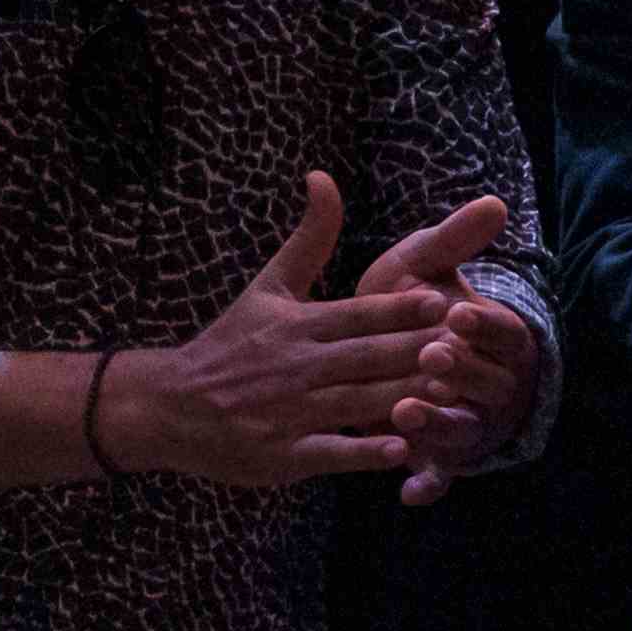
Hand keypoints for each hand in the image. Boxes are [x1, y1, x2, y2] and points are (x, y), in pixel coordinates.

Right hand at [97, 174, 500, 491]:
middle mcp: (296, 367)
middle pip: (364, 358)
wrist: (172, 405)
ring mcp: (290, 412)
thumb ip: (308, 238)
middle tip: (460, 348)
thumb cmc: (229, 345)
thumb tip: (323, 176)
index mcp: (297, 326)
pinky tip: (399, 450)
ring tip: (445, 393)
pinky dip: (363, 452)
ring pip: (354, 403)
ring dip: (400, 398)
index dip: (398, 309)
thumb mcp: (267, 286)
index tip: (440, 302)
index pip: (356, 314)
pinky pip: (330, 452)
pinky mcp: (284, 454)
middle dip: (412, 352)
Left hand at [348, 193, 544, 506]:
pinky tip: (407, 492)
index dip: (481, 325)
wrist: (383, 349)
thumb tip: (495, 201)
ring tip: (405, 410)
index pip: (501, 332)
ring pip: (462, 430)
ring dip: (439, 423)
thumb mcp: (427, 268)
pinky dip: (428, 484)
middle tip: (430, 357)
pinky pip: (440, 476)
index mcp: (497, 338)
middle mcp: (490, 385)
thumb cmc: (411, 305)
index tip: (456, 313)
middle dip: (461, 372)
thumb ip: (454, 240)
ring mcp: (466, 424)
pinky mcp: (440, 457)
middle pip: (487, 385)